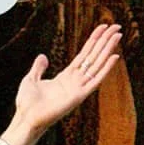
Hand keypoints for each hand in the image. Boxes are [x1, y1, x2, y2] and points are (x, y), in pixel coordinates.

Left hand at [7, 22, 123, 143]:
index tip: (103, 27)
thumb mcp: (31, 79)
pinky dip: (106, 69)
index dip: (94, 40)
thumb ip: (38, 68)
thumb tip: (43, 56)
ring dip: (108, 49)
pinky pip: (96, 80)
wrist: (25, 118)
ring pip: (97, 64)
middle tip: (117, 26)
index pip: (84, 55)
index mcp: (65, 77)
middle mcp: (75, 81)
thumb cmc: (27, 104)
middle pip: (94, 56)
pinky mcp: (79, 96)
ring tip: (118, 35)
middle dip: (105, 41)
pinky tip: (115, 56)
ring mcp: (78, 88)